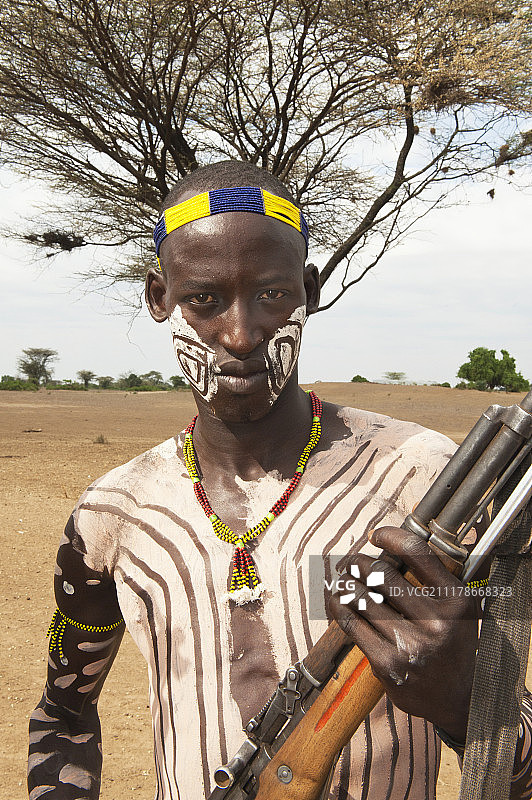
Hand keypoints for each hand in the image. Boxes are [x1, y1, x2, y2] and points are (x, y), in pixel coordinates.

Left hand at [328, 526, 478, 740]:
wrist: (456, 699)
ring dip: (345, 583)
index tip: (375, 535)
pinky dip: (339, 606)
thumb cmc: (451, 643)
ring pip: (360, 597)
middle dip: (358, 562)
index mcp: (456, 600)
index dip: (390, 536)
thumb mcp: (459, 608)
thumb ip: (436, 575)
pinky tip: (338, 601)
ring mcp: (410, 644)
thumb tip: (395, 537)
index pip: (417, 553)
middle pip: (381, 573)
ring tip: (342, 580)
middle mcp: (436, 622)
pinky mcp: (387, 663)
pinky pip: (351, 624)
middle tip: (350, 562)